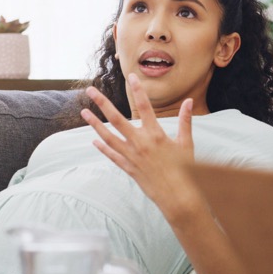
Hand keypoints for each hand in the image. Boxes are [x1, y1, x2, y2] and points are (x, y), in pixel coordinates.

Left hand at [80, 75, 198, 218]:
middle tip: (91, 90)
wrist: (177, 196)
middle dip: (102, 103)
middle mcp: (140, 143)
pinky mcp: (128, 168)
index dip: (138, 90)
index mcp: (156, 135)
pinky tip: (94, 140)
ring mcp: (132, 156)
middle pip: (117, 119)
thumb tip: (188, 101)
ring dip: (94, 124)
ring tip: (84, 112)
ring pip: (108, 137)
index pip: (145, 107)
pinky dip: (102, 147)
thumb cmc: (185, 170)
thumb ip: (185, 121)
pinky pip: (112, 155)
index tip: (131, 77)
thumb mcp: (186, 143)